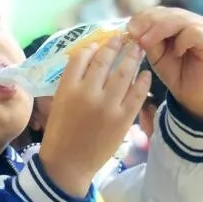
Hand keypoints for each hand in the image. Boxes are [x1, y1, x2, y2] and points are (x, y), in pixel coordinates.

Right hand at [38, 37, 151, 197]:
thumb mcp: (58, 102)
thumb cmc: (60, 133)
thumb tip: (88, 58)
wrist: (68, 163)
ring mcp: (107, 106)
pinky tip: (145, 74)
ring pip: (123, 73)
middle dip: (115, 46)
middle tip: (124, 38)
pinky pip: (136, 94)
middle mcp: (87, 93)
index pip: (81, 57)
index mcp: (67, 88)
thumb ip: (71, 81)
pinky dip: (142, 81)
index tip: (100, 43)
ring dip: (132, 58)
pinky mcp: (122, 119)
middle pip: (104, 61)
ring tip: (138, 49)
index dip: (92, 46)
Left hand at [128, 7, 202, 121]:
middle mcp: (193, 21)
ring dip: (159, 30)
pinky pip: (194, 33)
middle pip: (169, 13)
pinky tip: (176, 53)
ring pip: (180, 19)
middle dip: (148, 22)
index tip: (128, 29)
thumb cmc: (174, 72)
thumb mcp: (155, 54)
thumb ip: (147, 39)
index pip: (159, 11)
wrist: (192, 94)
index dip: (142, 17)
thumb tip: (132, 27)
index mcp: (178, 20)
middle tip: (134, 34)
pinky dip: (181, 41)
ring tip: (146, 43)